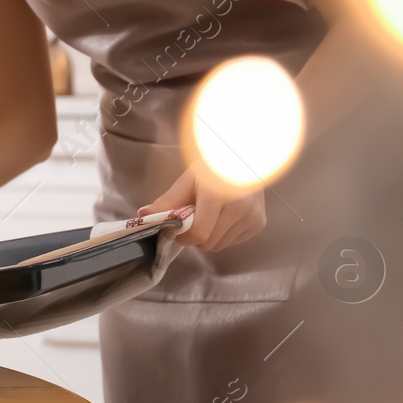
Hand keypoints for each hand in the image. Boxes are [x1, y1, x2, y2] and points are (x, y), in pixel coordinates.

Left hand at [141, 165, 266, 252]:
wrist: (246, 157)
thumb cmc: (213, 167)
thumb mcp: (188, 180)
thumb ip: (168, 201)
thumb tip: (143, 216)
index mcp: (218, 196)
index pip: (199, 235)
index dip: (183, 237)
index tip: (176, 229)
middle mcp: (240, 208)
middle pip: (209, 244)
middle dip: (195, 237)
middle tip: (192, 219)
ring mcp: (253, 217)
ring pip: (221, 245)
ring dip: (210, 237)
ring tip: (210, 215)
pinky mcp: (260, 223)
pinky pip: (233, 241)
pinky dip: (224, 234)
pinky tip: (224, 216)